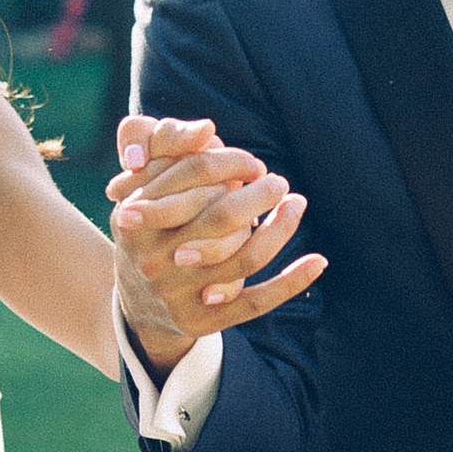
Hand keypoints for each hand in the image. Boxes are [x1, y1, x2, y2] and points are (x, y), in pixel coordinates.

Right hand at [108, 115, 325, 364]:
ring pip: (243, 258)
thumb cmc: (152, 230)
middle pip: (220, 217)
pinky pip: (255, 301)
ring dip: (281, 230)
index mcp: (134, 218)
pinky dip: (291, 282)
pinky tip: (318, 261)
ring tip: (296, 205)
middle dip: (259, 194)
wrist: (134, 304)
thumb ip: (168, 155)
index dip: (230, 161)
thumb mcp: (143, 191)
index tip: (254, 162)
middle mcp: (151, 258)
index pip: (193, 173)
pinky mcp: (200, 321)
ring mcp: (175, 294)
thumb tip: (209, 130)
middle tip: (279, 183)